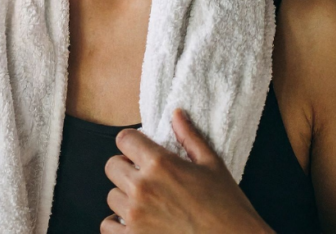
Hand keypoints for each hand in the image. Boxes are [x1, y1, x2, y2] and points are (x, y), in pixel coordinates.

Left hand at [102, 108, 273, 233]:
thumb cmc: (227, 206)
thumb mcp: (212, 165)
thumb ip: (190, 137)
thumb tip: (177, 114)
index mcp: (160, 163)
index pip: (124, 139)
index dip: (132, 142)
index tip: (140, 150)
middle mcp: (142, 187)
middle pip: (112, 166)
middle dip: (126, 168)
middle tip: (144, 177)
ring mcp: (135, 215)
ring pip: (111, 196)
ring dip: (125, 197)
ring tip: (145, 202)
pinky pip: (108, 227)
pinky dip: (117, 225)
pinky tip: (135, 222)